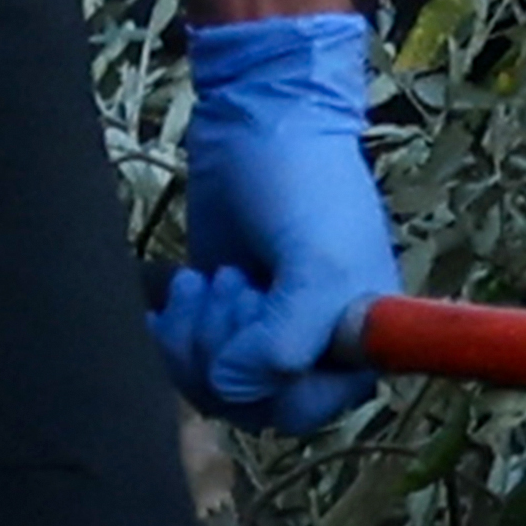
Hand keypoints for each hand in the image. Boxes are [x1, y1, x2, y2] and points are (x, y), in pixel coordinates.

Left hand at [152, 10, 400, 429]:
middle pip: (248, 402)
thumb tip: (234, 387)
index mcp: (356, 347)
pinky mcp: (214, 317)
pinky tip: (178, 291)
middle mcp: (310, 350)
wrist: (260, 116)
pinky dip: (169, 334)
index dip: (270, 380)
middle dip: (223, 350)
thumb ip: (288, 340)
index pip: (301, 410)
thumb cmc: (305, 184)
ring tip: (206, 279)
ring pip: (208, 384)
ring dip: (194, 337)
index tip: (262, 315)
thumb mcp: (318, 263)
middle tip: (229, 283)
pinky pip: (180, 359)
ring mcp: (258, 334)